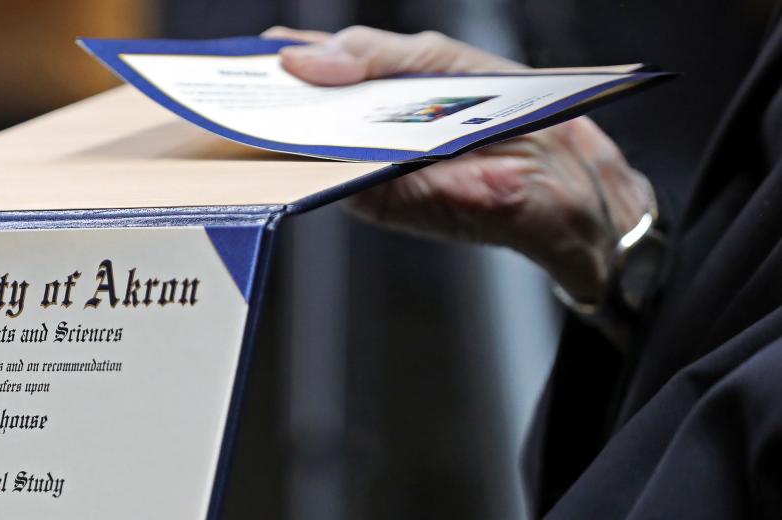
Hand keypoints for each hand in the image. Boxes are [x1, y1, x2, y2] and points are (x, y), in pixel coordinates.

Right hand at [267, 25, 655, 302]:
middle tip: (224, 82)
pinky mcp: (377, 202)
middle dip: (260, 98)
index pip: (311, 72)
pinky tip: (286, 140)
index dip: (275, 62)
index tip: (241, 53)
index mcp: (375, 91)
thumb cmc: (508, 114)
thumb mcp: (436, 60)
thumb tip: (304, 59)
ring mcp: (365, 171)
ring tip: (243, 107)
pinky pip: (330, 179)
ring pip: (304, 151)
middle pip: (297, 115)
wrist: (559, 179)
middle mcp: (363, 135)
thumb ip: (373, 55)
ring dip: (272, 132)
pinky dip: (307, 162)